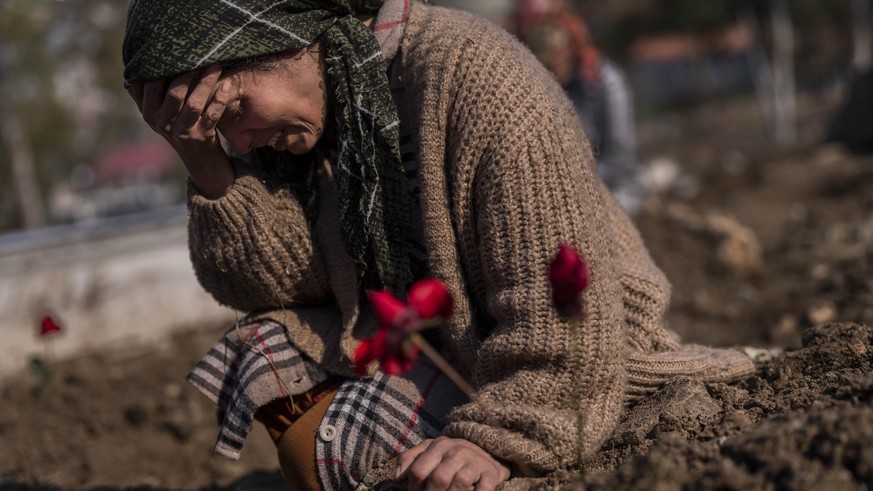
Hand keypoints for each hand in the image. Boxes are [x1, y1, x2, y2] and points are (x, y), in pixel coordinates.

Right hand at [127, 65, 234, 198]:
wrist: (197, 157)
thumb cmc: (176, 124)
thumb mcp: (155, 112)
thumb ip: (144, 92)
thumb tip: (136, 63)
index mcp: (148, 113)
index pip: (151, 86)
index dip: (163, 68)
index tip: (176, 51)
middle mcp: (162, 123)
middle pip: (174, 94)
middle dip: (188, 73)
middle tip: (200, 55)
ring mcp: (183, 131)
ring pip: (194, 104)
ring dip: (206, 83)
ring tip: (215, 66)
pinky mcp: (202, 137)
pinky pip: (212, 115)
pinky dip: (220, 100)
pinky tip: (226, 85)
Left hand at [396, 437, 509, 490]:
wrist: (487, 449)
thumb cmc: (452, 455)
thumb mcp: (430, 450)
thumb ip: (410, 459)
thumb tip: (397, 478)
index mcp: (438, 445)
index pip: (418, 470)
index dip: (414, 488)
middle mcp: (456, 451)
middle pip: (439, 478)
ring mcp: (474, 461)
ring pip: (460, 483)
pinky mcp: (491, 472)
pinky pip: (484, 488)